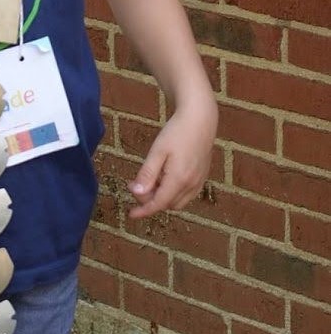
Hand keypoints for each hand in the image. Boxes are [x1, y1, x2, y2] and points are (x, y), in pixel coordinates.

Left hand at [127, 101, 216, 219]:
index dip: (144, 211)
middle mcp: (191, 184)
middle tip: (137, 183)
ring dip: (162, 197)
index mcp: (179, 179)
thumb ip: (147, 174)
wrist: (200, 119)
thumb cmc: (177, 132)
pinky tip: (165, 177)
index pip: (158, 204)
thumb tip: (137, 193)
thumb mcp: (157, 152)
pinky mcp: (202, 176)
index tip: (131, 215)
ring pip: (177, 201)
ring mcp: (199, 181)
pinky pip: (187, 194)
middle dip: (150, 199)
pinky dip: (173, 192)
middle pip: (167, 204)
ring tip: (151, 179)